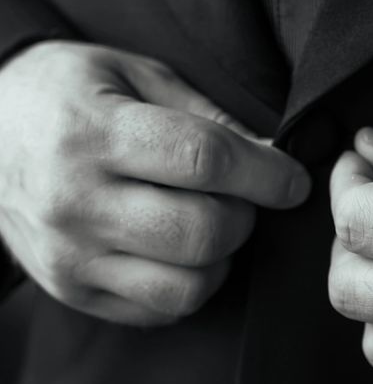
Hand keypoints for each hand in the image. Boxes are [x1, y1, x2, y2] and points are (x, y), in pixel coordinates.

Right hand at [0, 41, 309, 324]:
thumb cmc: (67, 91)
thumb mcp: (134, 73)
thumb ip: (205, 116)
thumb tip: (272, 155)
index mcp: (92, 133)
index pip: (203, 160)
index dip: (265, 173)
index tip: (293, 179)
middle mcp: (75, 202)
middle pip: (200, 232)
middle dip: (246, 216)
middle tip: (244, 195)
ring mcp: (69, 256)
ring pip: (185, 287)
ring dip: (221, 258)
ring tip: (210, 221)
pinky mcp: (70, 291)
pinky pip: (158, 310)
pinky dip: (189, 284)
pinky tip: (181, 249)